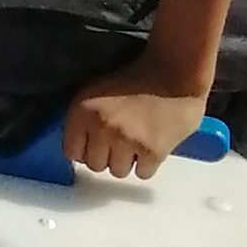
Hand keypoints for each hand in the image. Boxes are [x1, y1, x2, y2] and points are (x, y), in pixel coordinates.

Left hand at [64, 72, 210, 181]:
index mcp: (83, 108)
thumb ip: (84, 115)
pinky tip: (150, 146)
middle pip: (95, 165)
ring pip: (118, 172)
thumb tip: (80, 143)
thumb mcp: (97, 87)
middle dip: (105, 156)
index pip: (71, 151)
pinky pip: (142, 174)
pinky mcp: (153, 151)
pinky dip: (146, 164)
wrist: (175, 73)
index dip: (83, 150)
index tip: (93, 145)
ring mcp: (127, 140)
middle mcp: (101, 127)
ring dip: (125, 161)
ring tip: (134, 143)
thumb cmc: (136, 76)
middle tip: (117, 143)